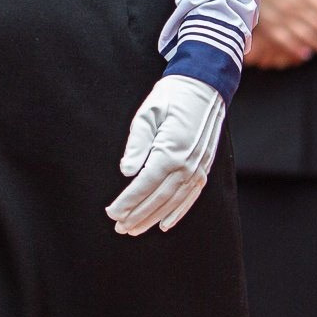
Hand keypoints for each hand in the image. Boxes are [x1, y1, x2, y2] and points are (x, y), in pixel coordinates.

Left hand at [109, 74, 227, 235]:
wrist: (203, 87)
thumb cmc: (170, 98)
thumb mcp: (147, 114)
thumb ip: (136, 144)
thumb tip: (126, 172)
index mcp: (170, 151)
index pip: (144, 185)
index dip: (127, 201)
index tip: (112, 213)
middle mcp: (187, 165)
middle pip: (158, 198)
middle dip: (137, 215)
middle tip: (119, 227)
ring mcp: (198, 168)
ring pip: (173, 202)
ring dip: (153, 218)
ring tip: (134, 229)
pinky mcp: (204, 168)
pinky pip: (190, 197)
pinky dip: (177, 213)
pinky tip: (164, 224)